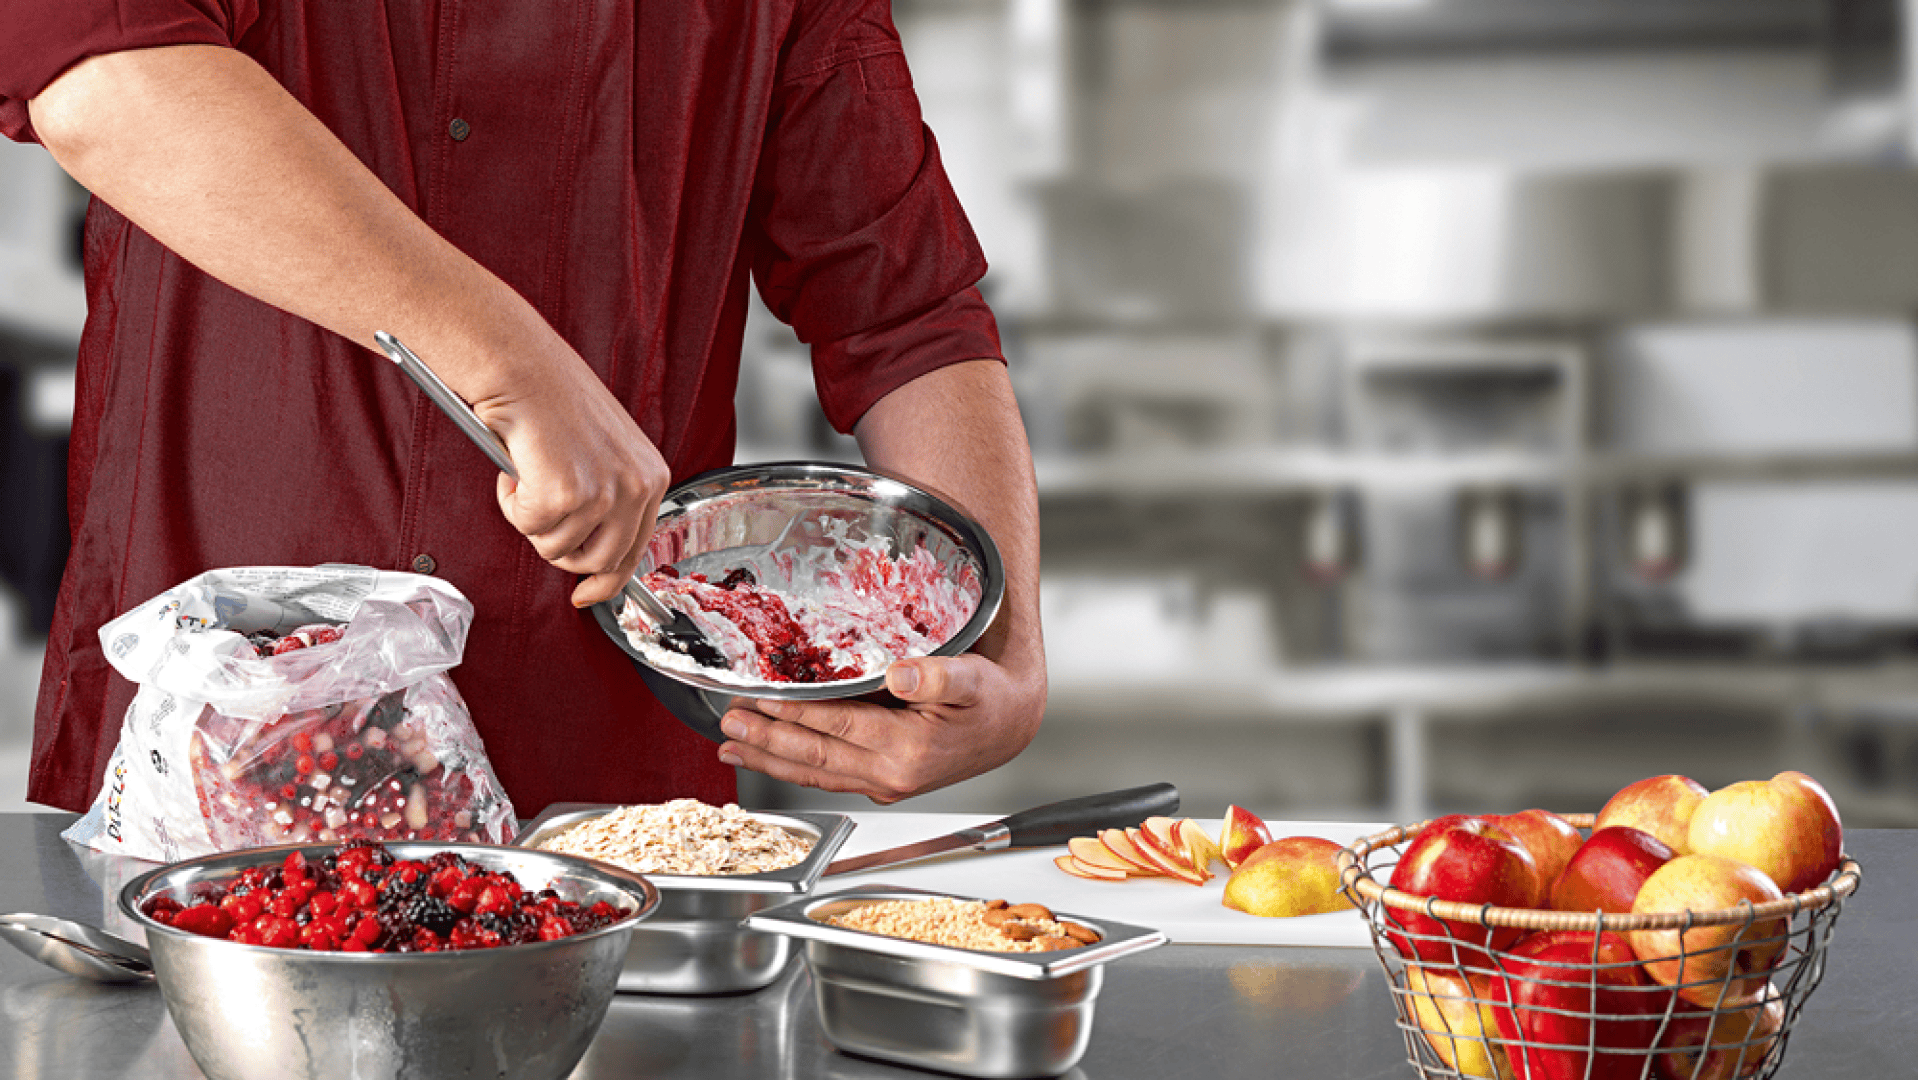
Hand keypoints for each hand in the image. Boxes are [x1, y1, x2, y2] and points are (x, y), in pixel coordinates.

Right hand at [476, 354, 671, 607]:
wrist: (524, 367)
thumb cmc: (554, 400)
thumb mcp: (604, 452)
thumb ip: (609, 498)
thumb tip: (591, 552)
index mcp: (651, 476)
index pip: (636, 551)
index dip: (606, 581)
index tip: (586, 594)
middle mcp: (636, 486)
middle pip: (597, 561)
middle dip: (560, 550)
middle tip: (539, 516)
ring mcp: (604, 493)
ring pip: (556, 548)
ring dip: (531, 520)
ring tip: (528, 477)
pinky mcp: (566, 494)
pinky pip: (528, 527)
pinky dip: (512, 503)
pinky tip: (517, 467)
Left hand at [715, 652, 1044, 802]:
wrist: (1010, 727)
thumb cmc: (991, 698)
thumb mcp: (973, 677)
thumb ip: (937, 675)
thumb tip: (900, 672)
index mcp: (911, 748)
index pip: (838, 727)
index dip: (795, 713)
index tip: (759, 701)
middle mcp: (894, 774)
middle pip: (817, 757)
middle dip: (767, 741)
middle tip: (729, 726)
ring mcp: (886, 783)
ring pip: (817, 774)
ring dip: (771, 760)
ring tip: (732, 749)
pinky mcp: (884, 782)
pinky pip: (830, 776)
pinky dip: (795, 767)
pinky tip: (773, 756)